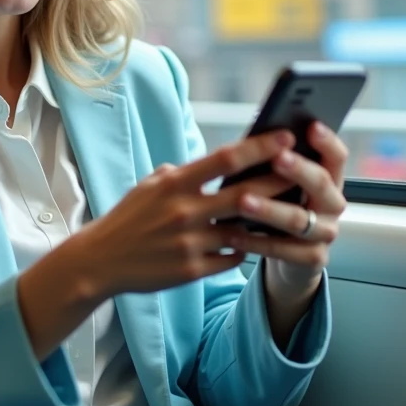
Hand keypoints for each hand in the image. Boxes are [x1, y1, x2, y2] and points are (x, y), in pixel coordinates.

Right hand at [67, 131, 298, 299]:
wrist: (100, 260)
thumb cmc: (129, 217)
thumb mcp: (150, 185)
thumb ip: (183, 173)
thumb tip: (214, 161)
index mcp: (175, 183)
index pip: (225, 159)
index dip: (260, 146)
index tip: (286, 135)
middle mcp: (184, 212)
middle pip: (245, 194)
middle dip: (279, 182)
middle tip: (305, 171)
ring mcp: (190, 243)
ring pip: (244, 230)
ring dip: (268, 221)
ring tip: (290, 211)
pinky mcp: (192, 270)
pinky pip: (232, 257)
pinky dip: (244, 248)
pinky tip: (251, 243)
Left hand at [231, 122, 348, 298]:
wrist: (288, 256)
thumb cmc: (278, 204)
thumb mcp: (278, 183)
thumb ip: (273, 163)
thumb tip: (254, 137)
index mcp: (328, 179)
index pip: (336, 156)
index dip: (327, 142)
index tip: (311, 126)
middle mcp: (333, 204)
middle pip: (321, 183)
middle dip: (299, 170)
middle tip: (278, 158)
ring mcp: (326, 233)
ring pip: (299, 219)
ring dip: (270, 209)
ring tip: (243, 201)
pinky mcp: (313, 259)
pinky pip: (284, 250)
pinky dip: (257, 243)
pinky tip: (233, 235)